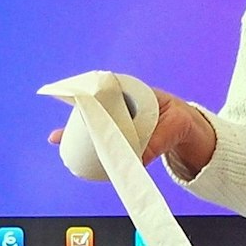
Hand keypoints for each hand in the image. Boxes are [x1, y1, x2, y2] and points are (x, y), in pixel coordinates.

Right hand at [46, 88, 216, 169]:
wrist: (189, 132)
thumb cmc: (182, 121)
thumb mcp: (176, 127)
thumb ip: (160, 140)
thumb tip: (139, 158)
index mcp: (135, 91)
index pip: (107, 87)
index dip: (88, 91)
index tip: (74, 100)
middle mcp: (124, 102)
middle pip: (94, 105)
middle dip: (74, 113)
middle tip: (61, 127)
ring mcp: (120, 118)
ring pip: (93, 121)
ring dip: (73, 130)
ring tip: (56, 139)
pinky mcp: (120, 134)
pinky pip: (100, 136)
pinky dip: (85, 143)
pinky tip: (66, 149)